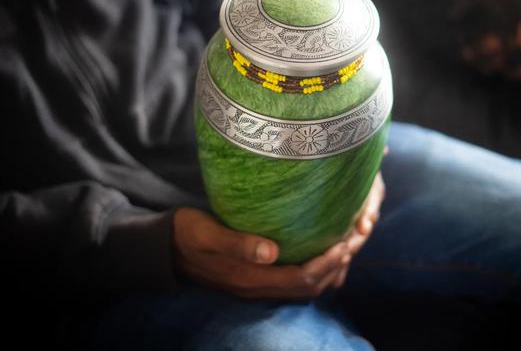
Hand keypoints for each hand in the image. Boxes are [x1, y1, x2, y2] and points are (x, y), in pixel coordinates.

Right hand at [172, 146, 386, 297]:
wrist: (164, 249)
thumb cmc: (186, 235)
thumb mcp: (207, 234)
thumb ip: (237, 244)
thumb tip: (271, 252)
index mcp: (250, 278)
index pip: (301, 279)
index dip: (327, 264)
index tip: (345, 241)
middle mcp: (258, 287)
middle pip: (309, 287)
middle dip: (337, 265)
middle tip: (356, 239)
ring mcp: (257, 284)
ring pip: (304, 286)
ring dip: (329, 269)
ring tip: (346, 243)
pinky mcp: (255, 276)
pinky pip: (294, 279)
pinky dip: (315, 268)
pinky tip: (321, 250)